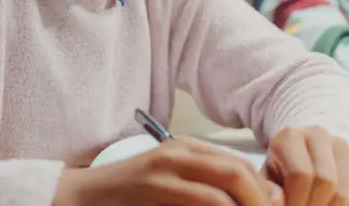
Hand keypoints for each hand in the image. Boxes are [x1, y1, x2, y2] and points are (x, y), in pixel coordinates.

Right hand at [53, 137, 281, 205]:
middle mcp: (179, 152)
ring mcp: (165, 168)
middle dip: (260, 199)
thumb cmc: (132, 196)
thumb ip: (206, 187)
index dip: (265, 190)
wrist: (84, 196)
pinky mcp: (152, 186)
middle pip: (237, 172)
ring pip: (221, 188)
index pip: (241, 164)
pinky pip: (199, 201)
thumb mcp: (173, 184)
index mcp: (188, 148)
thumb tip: (255, 198)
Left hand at [263, 126, 348, 205]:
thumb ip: (269, 190)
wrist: (303, 150)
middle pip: (326, 182)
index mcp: (290, 138)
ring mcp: (342, 146)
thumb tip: (277, 202)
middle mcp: (319, 136)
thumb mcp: (268, 176)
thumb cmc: (282, 167)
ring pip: (344, 191)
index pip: (301, 174)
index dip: (297, 201)